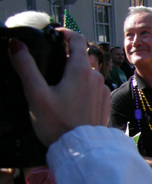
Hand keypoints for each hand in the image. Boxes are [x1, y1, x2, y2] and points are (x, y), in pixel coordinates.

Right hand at [9, 29, 108, 146]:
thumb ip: (26, 67)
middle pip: (82, 57)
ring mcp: (102, 90)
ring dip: (75, 72)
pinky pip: (93, 87)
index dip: (65, 33)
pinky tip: (70, 98)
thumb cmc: (57, 123)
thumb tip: (16, 43)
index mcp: (81, 70)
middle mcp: (96, 76)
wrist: (82, 150)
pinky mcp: (104, 102)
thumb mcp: (36, 94)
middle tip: (49, 62)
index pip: (77, 40)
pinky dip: (82, 86)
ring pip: (88, 73)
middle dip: (66, 56)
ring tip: (57, 83)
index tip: (53, 35)